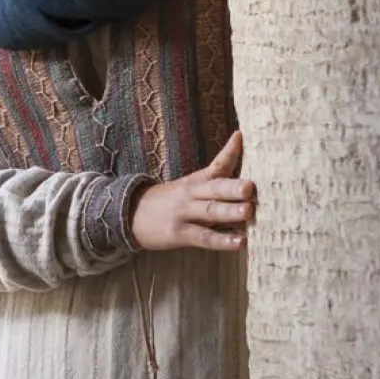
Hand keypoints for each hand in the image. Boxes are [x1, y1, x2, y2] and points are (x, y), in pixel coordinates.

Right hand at [130, 131, 255, 252]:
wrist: (130, 214)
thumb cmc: (168, 200)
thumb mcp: (189, 185)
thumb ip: (215, 178)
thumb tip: (243, 170)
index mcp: (196, 181)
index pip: (215, 164)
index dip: (228, 151)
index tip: (240, 136)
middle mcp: (191, 194)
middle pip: (214, 188)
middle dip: (232, 187)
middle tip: (249, 187)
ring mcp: (184, 214)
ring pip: (209, 212)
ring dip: (229, 212)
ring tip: (248, 212)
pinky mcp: (179, 234)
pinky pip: (203, 237)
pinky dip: (221, 240)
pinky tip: (239, 242)